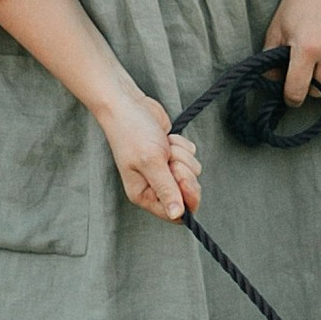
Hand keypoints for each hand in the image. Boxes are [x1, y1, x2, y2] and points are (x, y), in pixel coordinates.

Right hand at [98, 86, 201, 223]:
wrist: (128, 104)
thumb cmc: (132, 133)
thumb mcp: (151, 162)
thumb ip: (166, 189)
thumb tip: (176, 215)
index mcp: (144, 194)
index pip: (175, 214)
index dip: (186, 200)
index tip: (185, 181)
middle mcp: (155, 185)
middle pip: (187, 192)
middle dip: (184, 173)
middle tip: (170, 158)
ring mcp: (164, 169)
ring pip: (192, 171)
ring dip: (182, 156)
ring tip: (164, 145)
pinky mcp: (172, 154)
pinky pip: (191, 155)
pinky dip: (182, 145)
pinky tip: (166, 138)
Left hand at [265, 0, 320, 107]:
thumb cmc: (299, 1)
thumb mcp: (277, 27)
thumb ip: (270, 59)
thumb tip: (273, 82)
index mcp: (307, 48)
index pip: (297, 91)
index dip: (291, 97)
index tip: (290, 95)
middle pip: (319, 90)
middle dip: (310, 83)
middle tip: (304, 67)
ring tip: (320, 55)